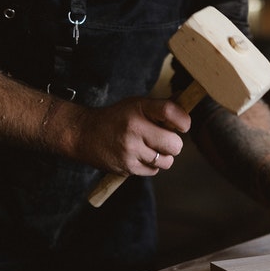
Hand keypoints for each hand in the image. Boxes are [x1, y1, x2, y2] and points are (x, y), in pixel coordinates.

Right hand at [75, 97, 190, 175]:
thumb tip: (186, 99)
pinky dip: (150, 165)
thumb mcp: (137, 104)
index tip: (183, 125)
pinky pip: (153, 171)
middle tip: (164, 139)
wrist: (83, 134)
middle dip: (174, 144)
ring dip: (163, 157)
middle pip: (175, 145)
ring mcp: (130, 150)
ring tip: (149, 148)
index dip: (183, 121)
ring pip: (166, 161)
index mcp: (139, 108)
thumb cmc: (117, 118)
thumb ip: (161, 106)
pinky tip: (139, 155)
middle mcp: (134, 128)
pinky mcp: (127, 167)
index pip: (170, 112)